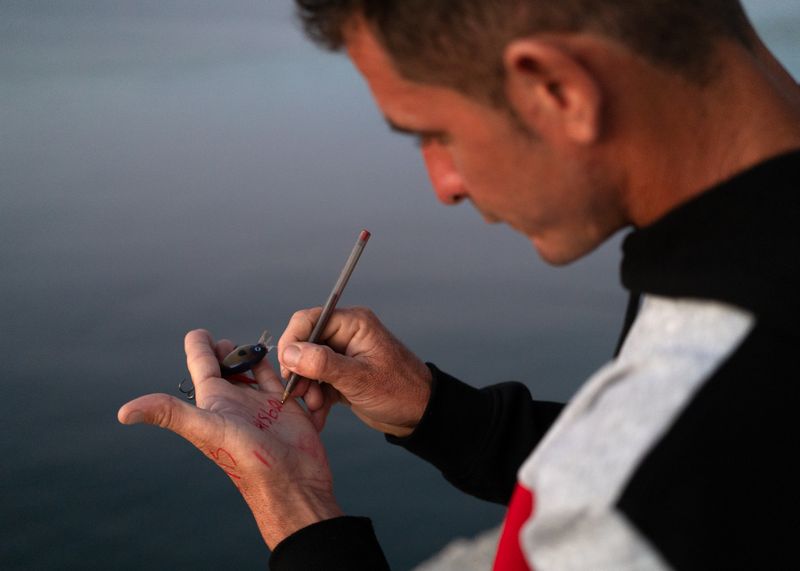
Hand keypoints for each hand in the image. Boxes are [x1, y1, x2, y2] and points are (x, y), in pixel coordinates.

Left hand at [117, 329, 341, 548]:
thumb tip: (123, 413)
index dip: (201, 344)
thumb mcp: (206, 431)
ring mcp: (261, 401)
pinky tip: (285, 360)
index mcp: (213, 399)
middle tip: (238, 347)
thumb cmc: (247, 461)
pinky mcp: (287, 404)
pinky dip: (283, 366)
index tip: (203, 332)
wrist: (290, 483)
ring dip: (256, 354)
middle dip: (231, 348)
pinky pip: (283, 377)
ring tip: (261, 351)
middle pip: (228, 362)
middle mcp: (235, 398)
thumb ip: (170, 414)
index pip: (202, 362)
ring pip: (254, 367)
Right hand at [278, 307, 431, 436]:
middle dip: (299, 372)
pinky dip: (315, 399)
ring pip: (307, 366)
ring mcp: (342, 355)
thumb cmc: (400, 391)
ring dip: (307, 389)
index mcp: (353, 323)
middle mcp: (345, 335)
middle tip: (301, 395)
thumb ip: (324, 364)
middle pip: (304, 344)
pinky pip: (317, 382)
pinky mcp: (340, 375)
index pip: (308, 320)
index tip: (287, 369)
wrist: (419, 415)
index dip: (292, 342)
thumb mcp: (360, 379)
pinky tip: (320, 416)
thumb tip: (290, 353)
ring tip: (317, 408)